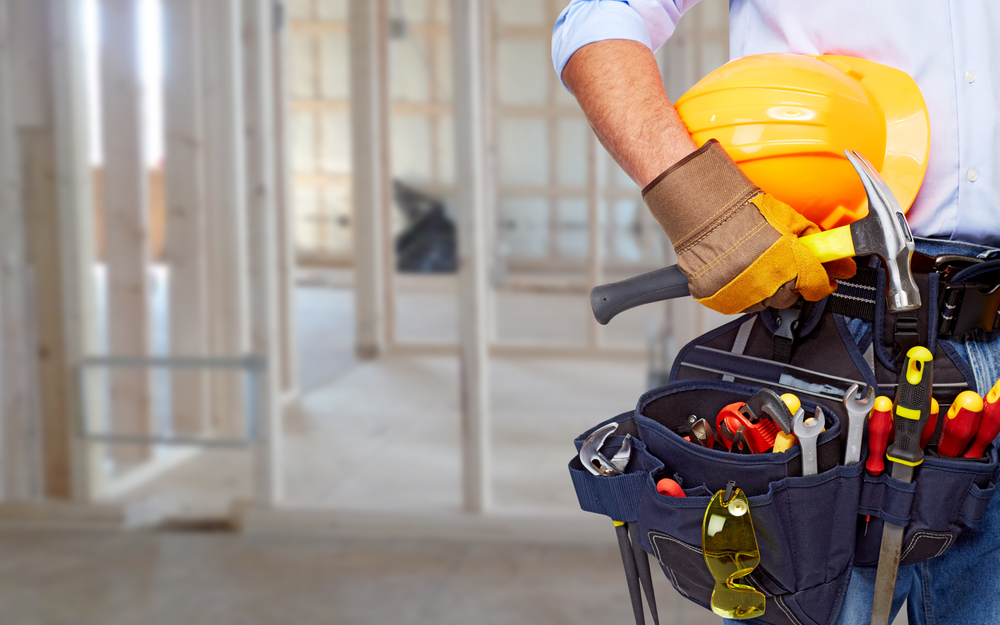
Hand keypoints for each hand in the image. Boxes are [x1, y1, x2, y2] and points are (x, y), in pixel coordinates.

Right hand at [644, 140, 855, 313]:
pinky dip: (736, 292)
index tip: (819, 278)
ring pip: (760, 304)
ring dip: (761, 290)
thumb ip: (817, 245)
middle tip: (777, 265)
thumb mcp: (790, 221)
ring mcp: (738, 293)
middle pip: (787, 299)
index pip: (816, 286)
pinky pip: (734, 304)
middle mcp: (765, 284)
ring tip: (751, 264)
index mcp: (789, 264)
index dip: (819, 281)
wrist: (704, 209)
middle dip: (788, 284)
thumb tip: (843, 266)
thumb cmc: (745, 210)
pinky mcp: (715, 297)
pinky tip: (734, 271)